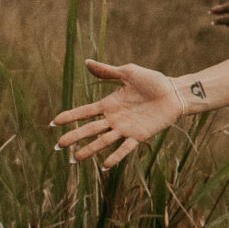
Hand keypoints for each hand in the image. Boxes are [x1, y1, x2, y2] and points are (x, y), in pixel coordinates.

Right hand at [52, 60, 183, 169]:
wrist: (174, 92)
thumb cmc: (153, 81)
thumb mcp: (128, 73)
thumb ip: (107, 71)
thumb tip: (86, 62)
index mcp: (109, 104)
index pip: (85, 112)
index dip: (70, 116)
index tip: (54, 122)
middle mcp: (114, 119)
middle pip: (89, 130)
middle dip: (74, 137)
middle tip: (58, 146)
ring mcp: (125, 129)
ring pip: (103, 141)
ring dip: (89, 150)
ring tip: (74, 159)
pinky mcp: (139, 136)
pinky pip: (125, 148)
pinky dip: (116, 156)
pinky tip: (104, 165)